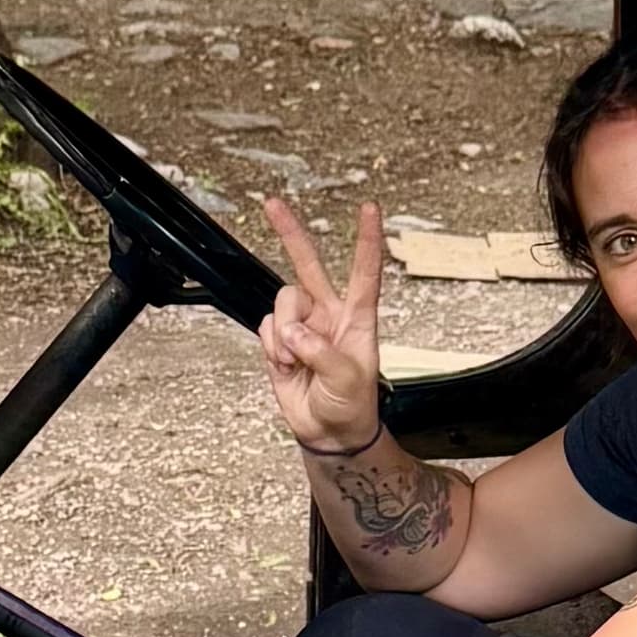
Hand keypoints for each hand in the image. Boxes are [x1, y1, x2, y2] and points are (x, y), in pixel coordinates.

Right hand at [254, 193, 386, 459]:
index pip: (364, 271)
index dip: (366, 240)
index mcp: (357, 317)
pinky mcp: (280, 342)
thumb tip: (294, 333)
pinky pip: (266, 329)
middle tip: (272, 204)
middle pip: (308, 264)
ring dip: (283, 332)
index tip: (369, 209)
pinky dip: (272, 348)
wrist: (329, 432)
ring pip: (282, 303)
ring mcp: (303, 326)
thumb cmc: (352, 405)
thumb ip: (321, 352)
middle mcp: (329, 314)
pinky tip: (286, 365)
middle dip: (289, 233)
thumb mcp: (349, 379)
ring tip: (296, 360)